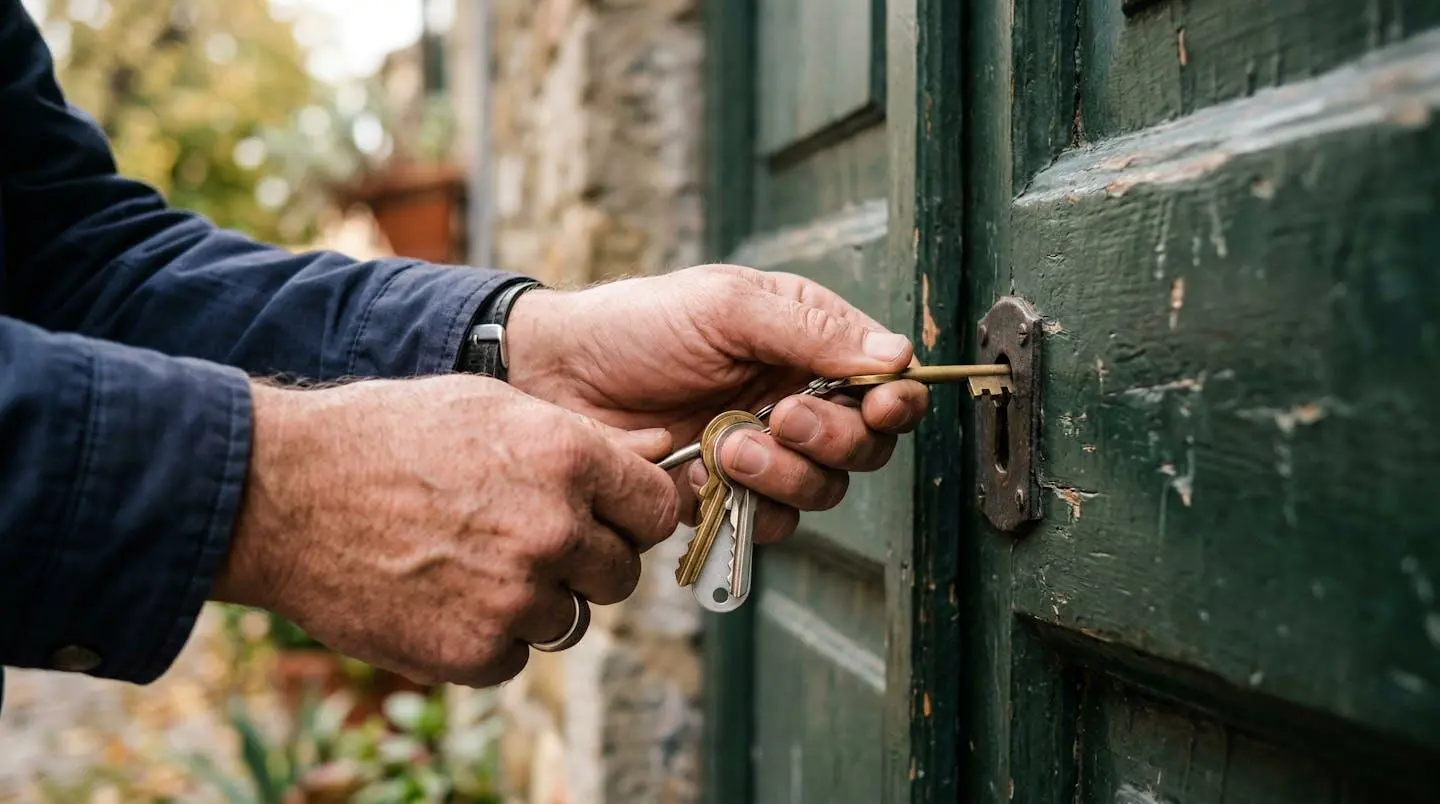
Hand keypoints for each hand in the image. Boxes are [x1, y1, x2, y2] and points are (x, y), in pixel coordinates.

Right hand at [214, 375, 678, 686]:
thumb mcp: (491, 406)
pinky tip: (441, 597)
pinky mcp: (472, 652)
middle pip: (620, 574)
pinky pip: (515, 657)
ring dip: (533, 602)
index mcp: (568, 458)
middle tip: (527, 543)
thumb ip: (582, 437)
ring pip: (569, 619)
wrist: (284, 494)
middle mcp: (553, 530)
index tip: (605, 519)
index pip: (656, 510)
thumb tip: (662, 448)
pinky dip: (486, 639)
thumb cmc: (388, 436)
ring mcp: (514, 596)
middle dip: (585, 564)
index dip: (631, 517)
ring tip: (469, 564)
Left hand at [505, 264, 929, 541]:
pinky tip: (702, 478)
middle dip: (831, 438)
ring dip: (784, 474)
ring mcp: (763, 451)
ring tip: (727, 448)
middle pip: (865, 444)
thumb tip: (899, 357)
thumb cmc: (635, 324)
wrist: (555, 378)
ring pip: (823, 489)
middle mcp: (794, 396)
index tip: (880, 405)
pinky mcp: (727, 496)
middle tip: (780, 418)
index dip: (894, 399)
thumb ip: (812, 333)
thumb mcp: (725, 308)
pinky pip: (771, 523)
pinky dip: (747, 508)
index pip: (883, 379)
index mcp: (805, 340)